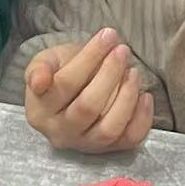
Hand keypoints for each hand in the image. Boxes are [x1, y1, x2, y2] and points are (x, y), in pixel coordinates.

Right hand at [24, 29, 154, 152]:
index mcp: (39, 111)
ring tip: (134, 72)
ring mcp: (85, 145)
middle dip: (110, 74)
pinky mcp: (108, 149)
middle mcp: (60, 133)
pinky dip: (142, 118)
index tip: (108, 35)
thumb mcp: (46, 62)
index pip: (66, 84)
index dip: (89, 58)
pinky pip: (129, 139)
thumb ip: (39, 68)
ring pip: (109, 128)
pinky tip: (145, 95)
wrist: (73, 92)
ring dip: (127, 96)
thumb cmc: (60, 73)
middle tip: (122, 50)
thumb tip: (39, 80)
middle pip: (88, 108)